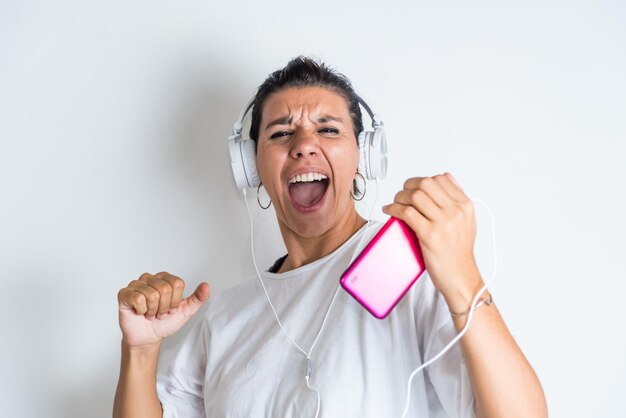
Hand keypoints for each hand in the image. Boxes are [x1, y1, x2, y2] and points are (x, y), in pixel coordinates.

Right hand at [117, 272, 209, 347]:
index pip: (177, 284)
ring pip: (152, 294)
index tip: (171, 308)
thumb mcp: (186, 311)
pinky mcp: (124, 294)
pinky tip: (140, 313)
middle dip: (164, 307)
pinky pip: (138, 299)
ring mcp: (136, 285)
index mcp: (165, 278)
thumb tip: (206, 285)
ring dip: (153, 310)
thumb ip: (198, 298)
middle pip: (164, 289)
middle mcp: (150, 278)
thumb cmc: (165, 323)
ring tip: (150, 313)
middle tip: (159, 312)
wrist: (149, 338)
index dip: (176, 301)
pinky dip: (142, 311)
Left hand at [382, 173, 481, 306]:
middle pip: (426, 183)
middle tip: (401, 195)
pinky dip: (394, 209)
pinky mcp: (430, 235)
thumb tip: (444, 176)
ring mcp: (444, 223)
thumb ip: (457, 199)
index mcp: (465, 205)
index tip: (412, 188)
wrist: (460, 277)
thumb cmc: (459, 252)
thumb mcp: (467, 221)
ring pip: (415, 196)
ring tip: (395, 204)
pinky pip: (407, 213)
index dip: (422, 180)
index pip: (440, 179)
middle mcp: (456, 211)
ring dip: (399, 197)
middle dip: (408, 186)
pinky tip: (390, 211)